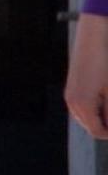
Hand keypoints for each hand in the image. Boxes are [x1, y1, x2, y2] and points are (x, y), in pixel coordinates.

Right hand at [68, 14, 107, 136]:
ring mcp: (70, 96)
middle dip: (105, 124)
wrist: (91, 43)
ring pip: (85, 118)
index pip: (97, 132)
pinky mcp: (71, 89)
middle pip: (90, 127)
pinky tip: (102, 97)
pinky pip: (81, 108)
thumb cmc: (104, 65)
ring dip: (99, 117)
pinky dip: (93, 109)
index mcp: (83, 105)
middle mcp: (72, 103)